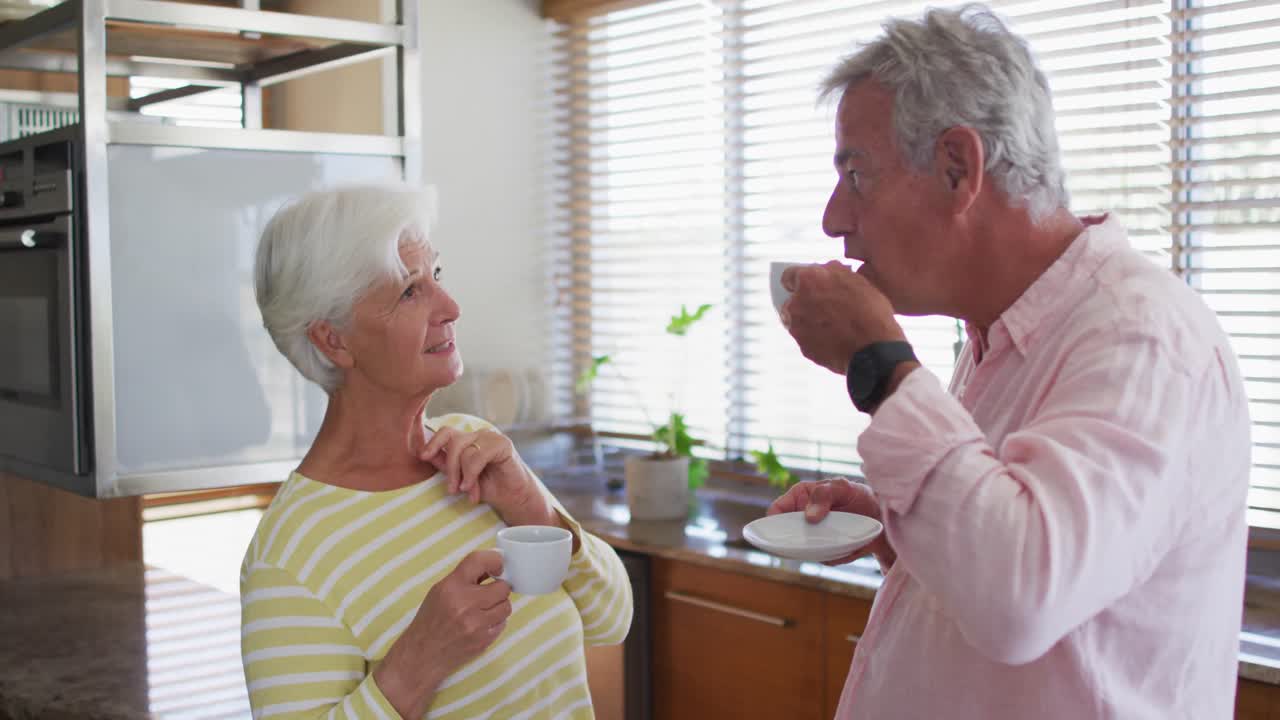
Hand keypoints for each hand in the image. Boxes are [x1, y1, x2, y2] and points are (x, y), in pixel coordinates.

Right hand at [375, 550, 512, 717]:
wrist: (421, 655)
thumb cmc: (430, 621)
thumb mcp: (439, 592)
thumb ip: (464, 578)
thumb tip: (491, 568)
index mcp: (451, 587)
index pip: (479, 561)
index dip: (494, 561)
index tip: (498, 566)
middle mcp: (465, 603)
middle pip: (502, 587)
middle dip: (498, 589)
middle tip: (489, 593)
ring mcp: (476, 624)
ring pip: (506, 606)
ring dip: (499, 606)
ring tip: (484, 610)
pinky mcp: (483, 640)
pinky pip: (502, 624)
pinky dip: (496, 622)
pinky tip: (481, 624)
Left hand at [420, 426, 554, 527]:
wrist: (513, 498)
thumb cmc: (488, 488)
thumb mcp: (460, 477)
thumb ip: (446, 465)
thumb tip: (425, 455)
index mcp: (468, 440)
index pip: (446, 432)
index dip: (433, 442)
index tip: (423, 456)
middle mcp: (478, 435)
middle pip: (453, 441)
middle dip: (449, 468)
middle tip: (452, 490)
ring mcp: (491, 437)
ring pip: (464, 450)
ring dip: (462, 475)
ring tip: (467, 491)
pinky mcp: (502, 444)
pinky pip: (477, 456)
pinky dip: (471, 473)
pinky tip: (474, 488)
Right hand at [767, 477, 895, 570]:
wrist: (879, 517)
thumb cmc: (857, 495)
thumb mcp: (842, 488)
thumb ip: (824, 495)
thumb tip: (809, 516)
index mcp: (798, 498)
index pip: (776, 511)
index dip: (773, 522)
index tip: (784, 531)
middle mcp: (801, 520)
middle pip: (785, 536)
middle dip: (797, 541)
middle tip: (816, 540)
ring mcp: (812, 537)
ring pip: (803, 551)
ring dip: (819, 551)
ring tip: (839, 542)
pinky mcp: (824, 552)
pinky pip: (822, 559)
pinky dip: (835, 557)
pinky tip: (849, 547)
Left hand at [780, 261, 905, 373]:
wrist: (875, 348)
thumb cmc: (869, 312)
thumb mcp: (857, 280)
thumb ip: (834, 271)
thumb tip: (826, 270)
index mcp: (808, 281)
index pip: (789, 276)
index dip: (800, 281)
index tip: (807, 285)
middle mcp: (796, 303)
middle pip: (793, 301)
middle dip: (806, 303)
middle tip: (827, 308)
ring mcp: (797, 328)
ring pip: (798, 321)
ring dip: (810, 321)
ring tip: (833, 325)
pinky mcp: (804, 348)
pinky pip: (807, 340)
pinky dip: (816, 338)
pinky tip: (834, 338)